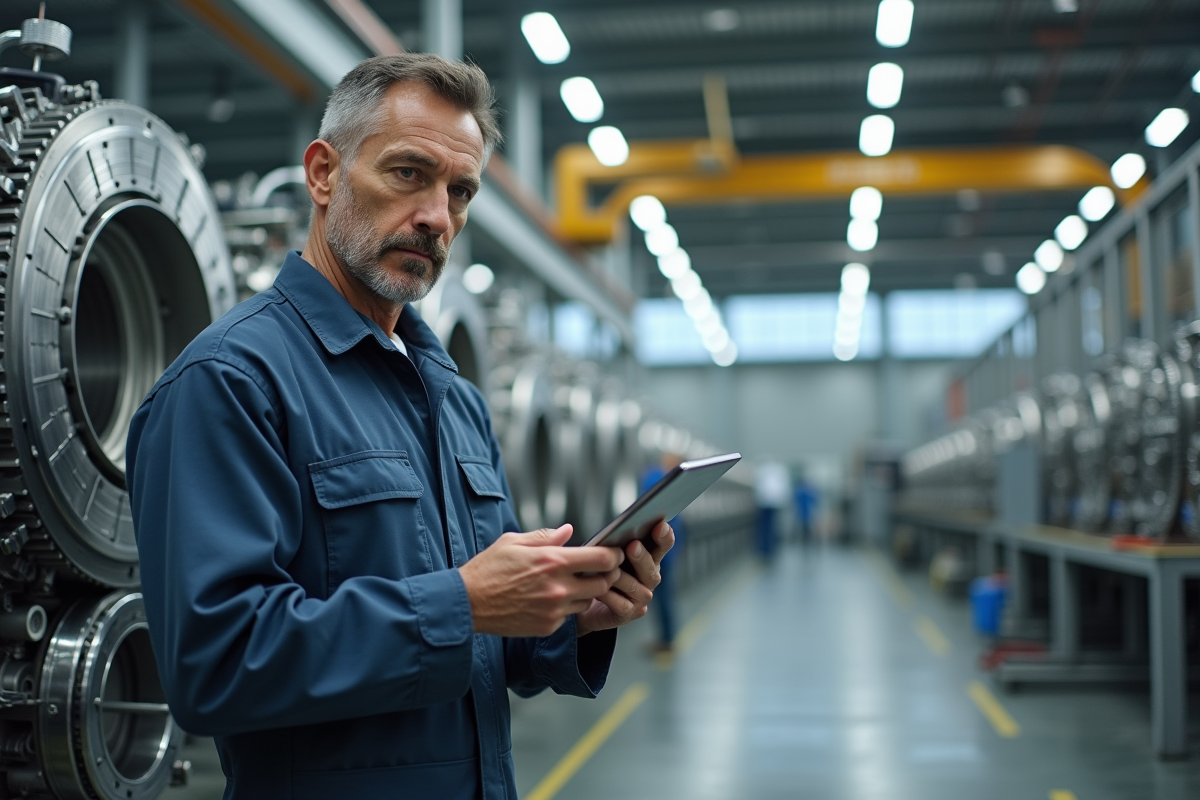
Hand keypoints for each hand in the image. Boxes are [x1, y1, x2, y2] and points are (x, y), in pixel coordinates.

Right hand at [458, 525, 623, 637]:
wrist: (467, 603)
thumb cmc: (487, 569)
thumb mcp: (513, 542)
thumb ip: (546, 536)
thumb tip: (568, 531)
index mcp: (552, 561)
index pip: (602, 559)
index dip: (613, 556)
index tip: (613, 554)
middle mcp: (558, 587)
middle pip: (603, 583)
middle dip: (605, 576)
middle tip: (597, 570)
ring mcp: (554, 610)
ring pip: (588, 601)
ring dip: (586, 592)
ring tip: (570, 583)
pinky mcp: (548, 626)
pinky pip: (570, 616)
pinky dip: (566, 607)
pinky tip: (550, 599)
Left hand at [576, 521, 674, 636]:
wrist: (583, 601)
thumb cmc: (597, 570)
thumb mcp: (606, 553)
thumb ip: (616, 543)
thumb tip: (617, 530)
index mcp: (648, 559)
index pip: (662, 546)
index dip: (664, 537)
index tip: (660, 525)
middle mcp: (649, 579)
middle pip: (651, 569)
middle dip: (641, 557)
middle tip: (632, 546)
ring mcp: (640, 598)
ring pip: (636, 587)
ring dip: (621, 577)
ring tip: (608, 570)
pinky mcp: (628, 614)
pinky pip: (622, 604)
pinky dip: (610, 597)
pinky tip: (599, 591)